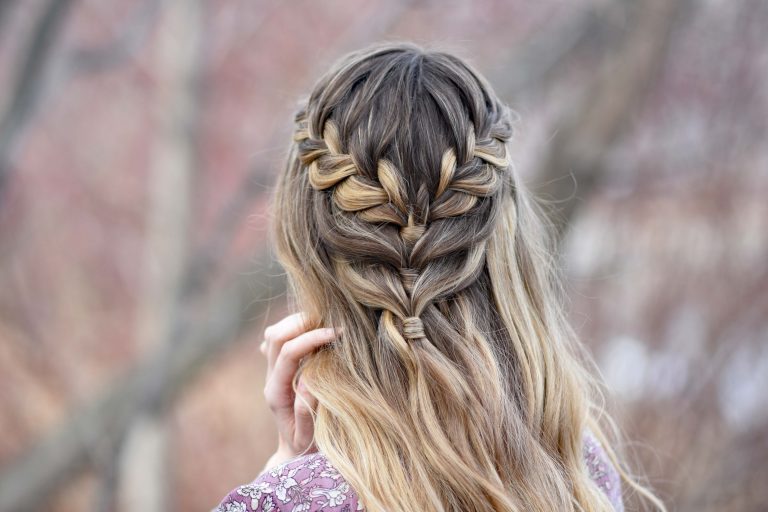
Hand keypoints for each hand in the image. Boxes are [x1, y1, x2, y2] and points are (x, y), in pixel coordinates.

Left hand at [260, 312, 338, 469]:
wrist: (295, 453)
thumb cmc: (306, 447)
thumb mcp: (308, 436)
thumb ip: (306, 411)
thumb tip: (309, 380)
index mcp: (276, 392)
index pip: (288, 352)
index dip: (312, 338)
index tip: (338, 334)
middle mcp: (271, 378)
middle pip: (275, 335)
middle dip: (303, 323)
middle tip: (333, 323)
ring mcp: (273, 370)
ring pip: (275, 332)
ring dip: (299, 322)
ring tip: (326, 323)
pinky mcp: (280, 366)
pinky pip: (281, 337)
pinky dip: (297, 328)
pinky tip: (317, 331)